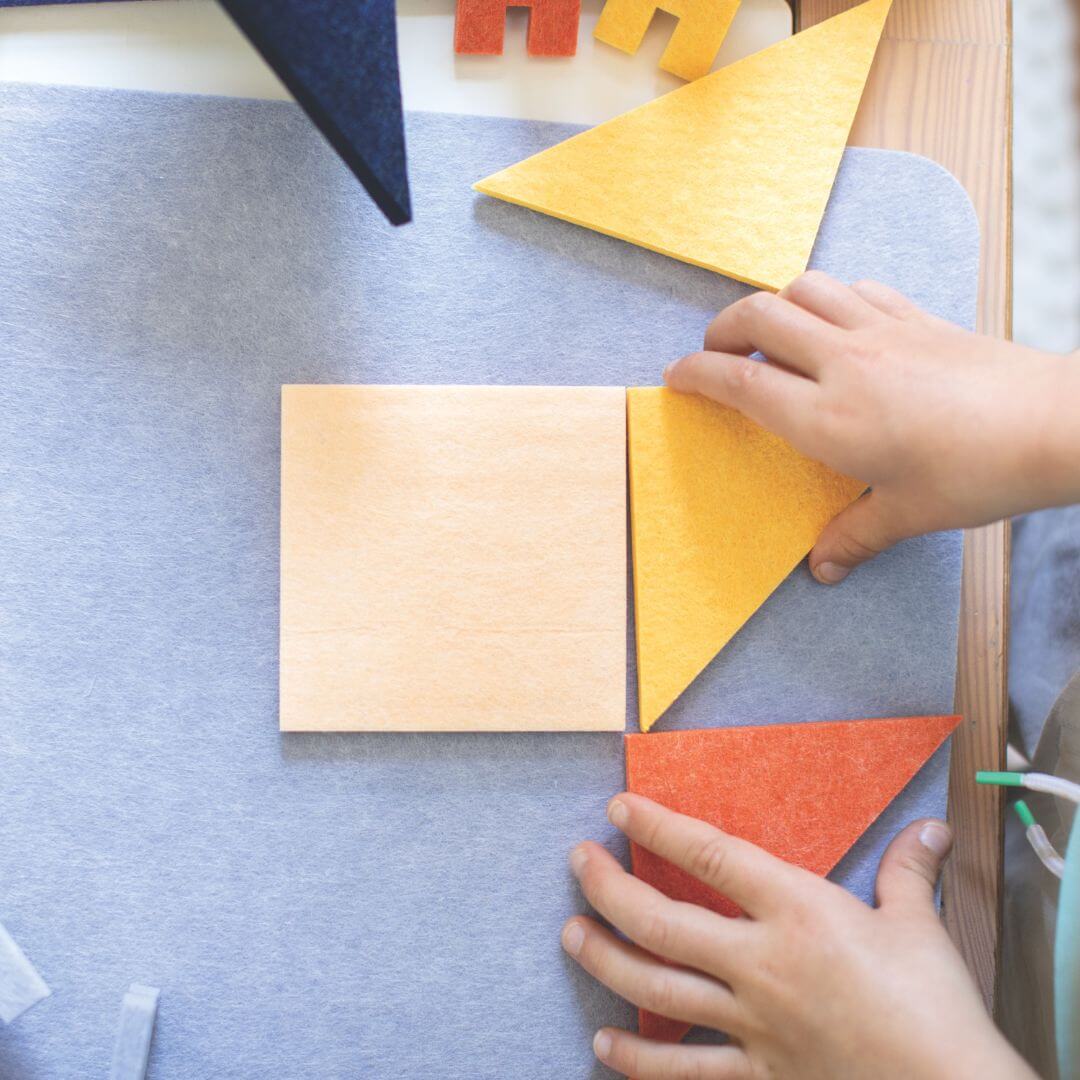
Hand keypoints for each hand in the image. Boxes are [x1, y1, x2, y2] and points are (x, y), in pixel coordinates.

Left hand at [562, 793, 1034, 1079]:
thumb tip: (931, 827)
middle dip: (609, 889)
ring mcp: (753, 1024)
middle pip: (662, 922)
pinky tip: (604, 1045)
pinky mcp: (758, 1075)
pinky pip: (685, 1070)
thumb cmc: (936, 1007)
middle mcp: (761, 964)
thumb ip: (909, 871)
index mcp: (798, 912)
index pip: (710, 856)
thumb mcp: (920, 926)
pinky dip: (639, 1061)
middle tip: (578, 863)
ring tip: (570, 935)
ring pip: (657, 990)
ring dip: (606, 960)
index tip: (620, 808)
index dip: (658, 827)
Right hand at [664, 272, 1079, 582]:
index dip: (697, 374)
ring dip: (773, 303)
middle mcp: (843, 363)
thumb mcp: (908, 513)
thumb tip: (823, 567)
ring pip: (803, 288)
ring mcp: (880, 331)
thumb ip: (854, 535)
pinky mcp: (915, 317)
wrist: (1053, 424)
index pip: (741, 383)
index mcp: (828, 418)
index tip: (675, 377)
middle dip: (723, 328)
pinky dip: (828, 296)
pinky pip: (855, 288)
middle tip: (716, 352)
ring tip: (769, 331)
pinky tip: (835, 320)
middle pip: (759, 317)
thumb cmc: (979, 472)